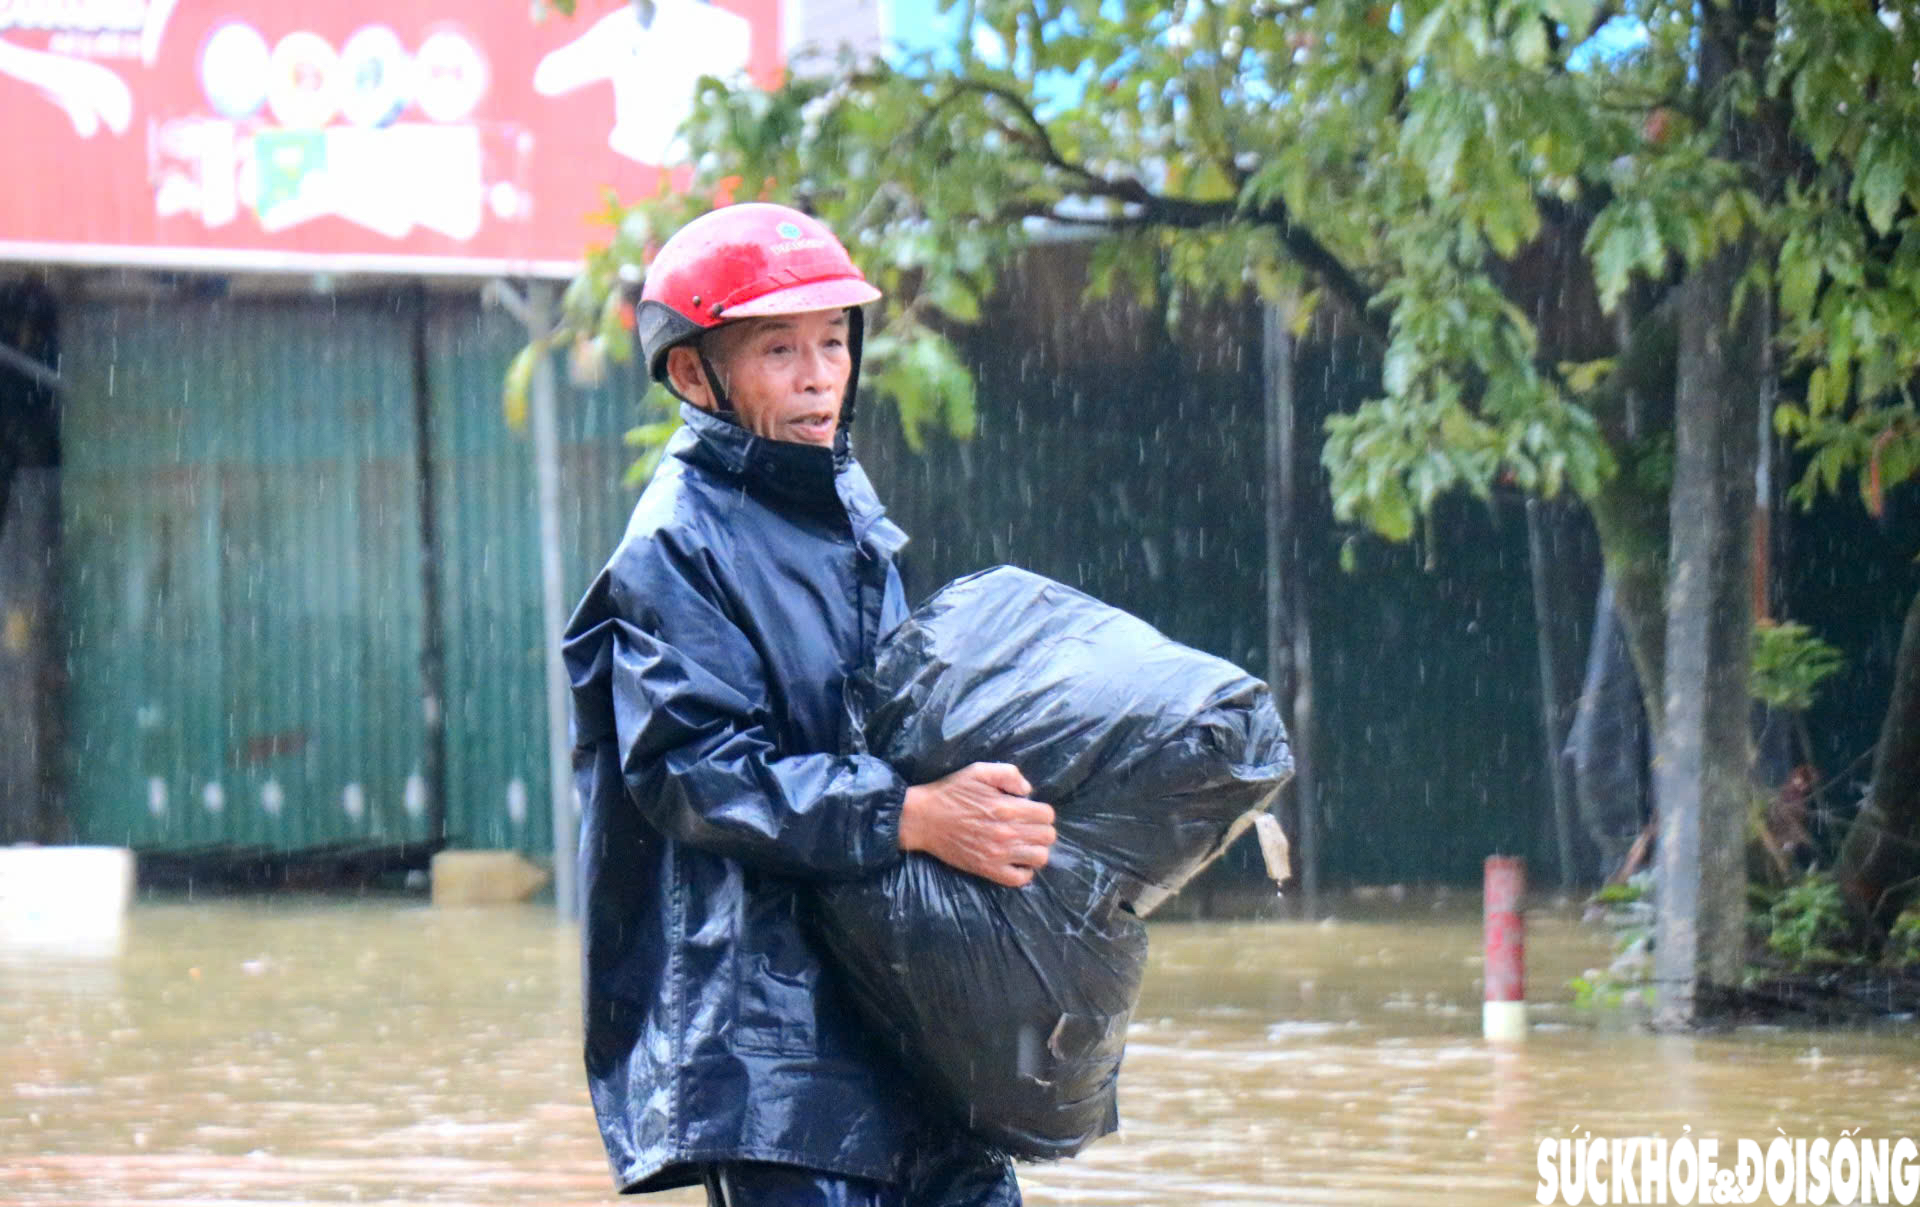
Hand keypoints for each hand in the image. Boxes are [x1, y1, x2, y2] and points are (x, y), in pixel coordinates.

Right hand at [898, 762, 1056, 887]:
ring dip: (1036, 849)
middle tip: (1027, 826)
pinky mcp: (988, 870)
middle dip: (1041, 829)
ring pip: (1040, 858)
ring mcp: (998, 855)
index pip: (1047, 815)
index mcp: (1007, 808)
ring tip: (1024, 843)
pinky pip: (1020, 879)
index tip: (1030, 810)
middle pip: (1048, 837)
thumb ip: (1009, 774)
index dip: (1041, 811)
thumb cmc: (951, 792)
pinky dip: (1024, 871)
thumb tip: (1028, 791)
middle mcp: (1007, 833)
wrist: (923, 819)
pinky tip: (1016, 860)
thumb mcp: (979, 771)